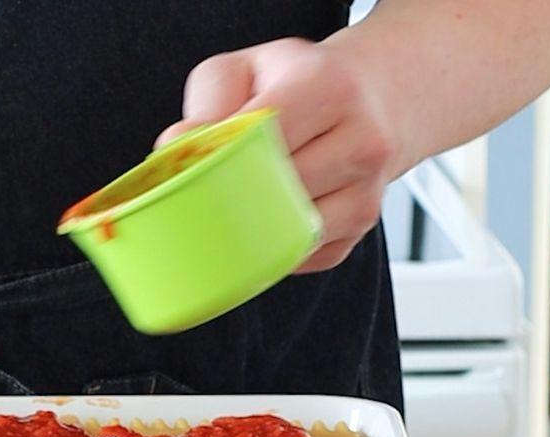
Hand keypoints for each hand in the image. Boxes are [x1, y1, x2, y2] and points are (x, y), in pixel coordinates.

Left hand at [157, 38, 401, 272]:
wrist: (373, 97)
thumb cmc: (294, 83)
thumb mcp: (246, 69)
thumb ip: (209, 100)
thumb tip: (176, 144)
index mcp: (329, 87)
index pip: (265, 134)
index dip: (221, 156)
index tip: (193, 166)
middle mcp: (362, 139)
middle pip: (273, 189)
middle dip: (228, 195)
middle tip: (200, 192)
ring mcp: (366, 190)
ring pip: (286, 230)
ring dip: (248, 225)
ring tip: (233, 203)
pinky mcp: (359, 229)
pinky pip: (299, 253)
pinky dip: (272, 245)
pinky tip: (265, 217)